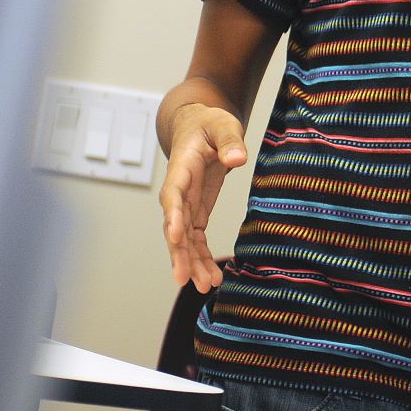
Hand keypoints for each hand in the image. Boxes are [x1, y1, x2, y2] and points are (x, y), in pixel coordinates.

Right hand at [159, 102, 247, 292]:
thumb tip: (237, 159)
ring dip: (191, 263)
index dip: (173, 216)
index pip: (173, 194)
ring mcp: (185, 204)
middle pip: (174, 225)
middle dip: (178, 253)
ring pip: (183, 239)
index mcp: (181, 167)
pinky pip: (195, 239)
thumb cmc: (209, 123)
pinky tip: (210, 277)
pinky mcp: (196, 211)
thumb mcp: (223, 124)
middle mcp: (179, 190)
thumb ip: (229, 141)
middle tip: (184, 279)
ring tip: (204, 286)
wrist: (200, 126)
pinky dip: (201, 257)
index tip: (176, 236)